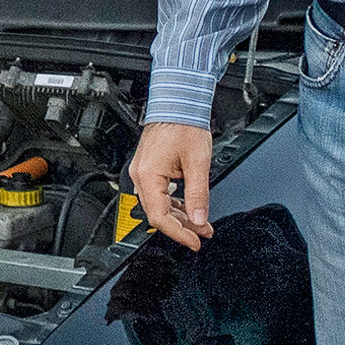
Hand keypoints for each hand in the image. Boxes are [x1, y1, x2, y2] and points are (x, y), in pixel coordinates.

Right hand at [129, 122, 215, 251]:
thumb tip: (198, 220)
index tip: (194, 242)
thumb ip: (198, 195)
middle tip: (203, 233)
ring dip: (180, 216)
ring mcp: (144, 172)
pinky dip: (175, 204)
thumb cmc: (184, 125)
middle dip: (183, 227)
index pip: (160, 216)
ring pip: (159, 205)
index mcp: (149, 175)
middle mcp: (141, 175)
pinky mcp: (150, 169)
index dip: (178, 233)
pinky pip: (159, 194)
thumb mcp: (198, 163)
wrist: (178, 103)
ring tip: (201, 223)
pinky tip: (189, 209)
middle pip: (158, 213)